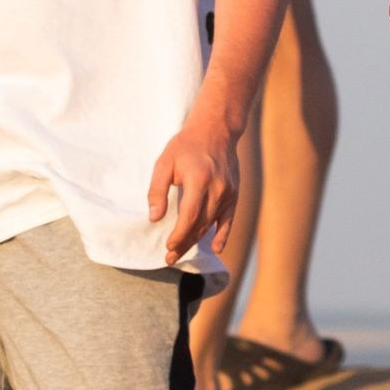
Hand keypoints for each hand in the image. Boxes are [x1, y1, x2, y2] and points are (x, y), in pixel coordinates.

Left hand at [149, 125, 240, 265]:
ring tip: (180, 253)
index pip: (189, 216)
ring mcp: (228, 192)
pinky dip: (223, 235)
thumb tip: (154, 218)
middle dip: (184, 243)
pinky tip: (216, 248)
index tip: (168, 247)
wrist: (216, 130)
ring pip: (211, 224)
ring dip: (196, 241)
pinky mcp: (234, 194)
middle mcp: (217, 188)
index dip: (179, 234)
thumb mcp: (164, 163)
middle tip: (169, 259)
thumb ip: (157, 190)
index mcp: (199, 180)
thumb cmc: (186, 146)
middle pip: (200, 224)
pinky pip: (228, 219)